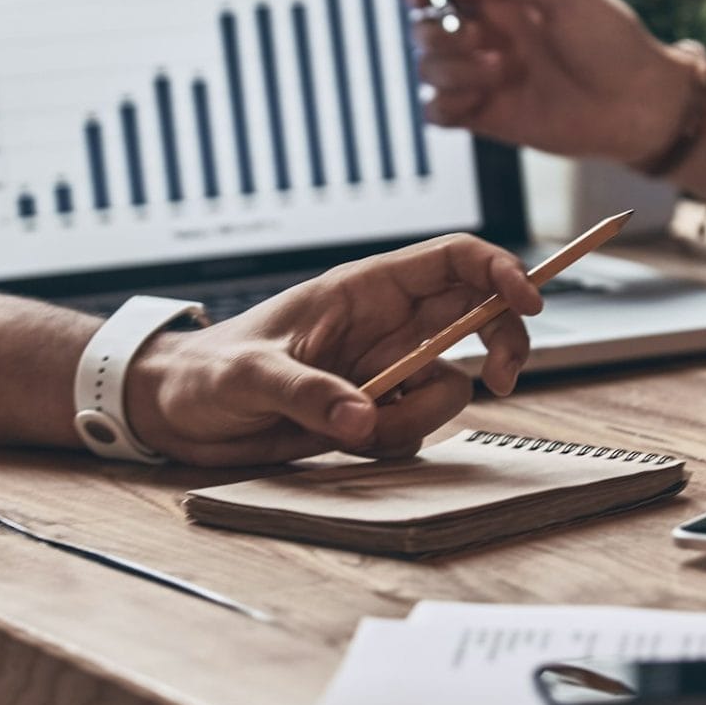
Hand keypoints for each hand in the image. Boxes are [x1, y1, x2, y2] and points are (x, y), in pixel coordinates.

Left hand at [123, 234, 541, 464]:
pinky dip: (392, 443)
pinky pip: (415, 429)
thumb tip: (360, 419)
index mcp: (361, 290)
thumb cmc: (204, 373)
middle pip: (477, 317)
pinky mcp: (372, 413)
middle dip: (501, 344)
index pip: (453, 260)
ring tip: (353, 429)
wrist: (176, 414)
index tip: (529, 303)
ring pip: (448, 385)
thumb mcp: (247, 376)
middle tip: (501, 380)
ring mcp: (382, 371)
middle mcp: (383, 326)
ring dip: (418, 416)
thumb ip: (306, 394)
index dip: (501, 271)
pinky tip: (342, 442)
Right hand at [412, 0, 696, 165]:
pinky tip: (478, 101)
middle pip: (424, 28)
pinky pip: (435, 111)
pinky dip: (444, 105)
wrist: (637, 104)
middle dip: (440, 32)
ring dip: (454, 69)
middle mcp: (488, 37)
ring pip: (427, 69)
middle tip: (484, 40)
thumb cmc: (611, 41)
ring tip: (502, 72)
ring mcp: (484, 78)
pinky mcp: (485, 117)